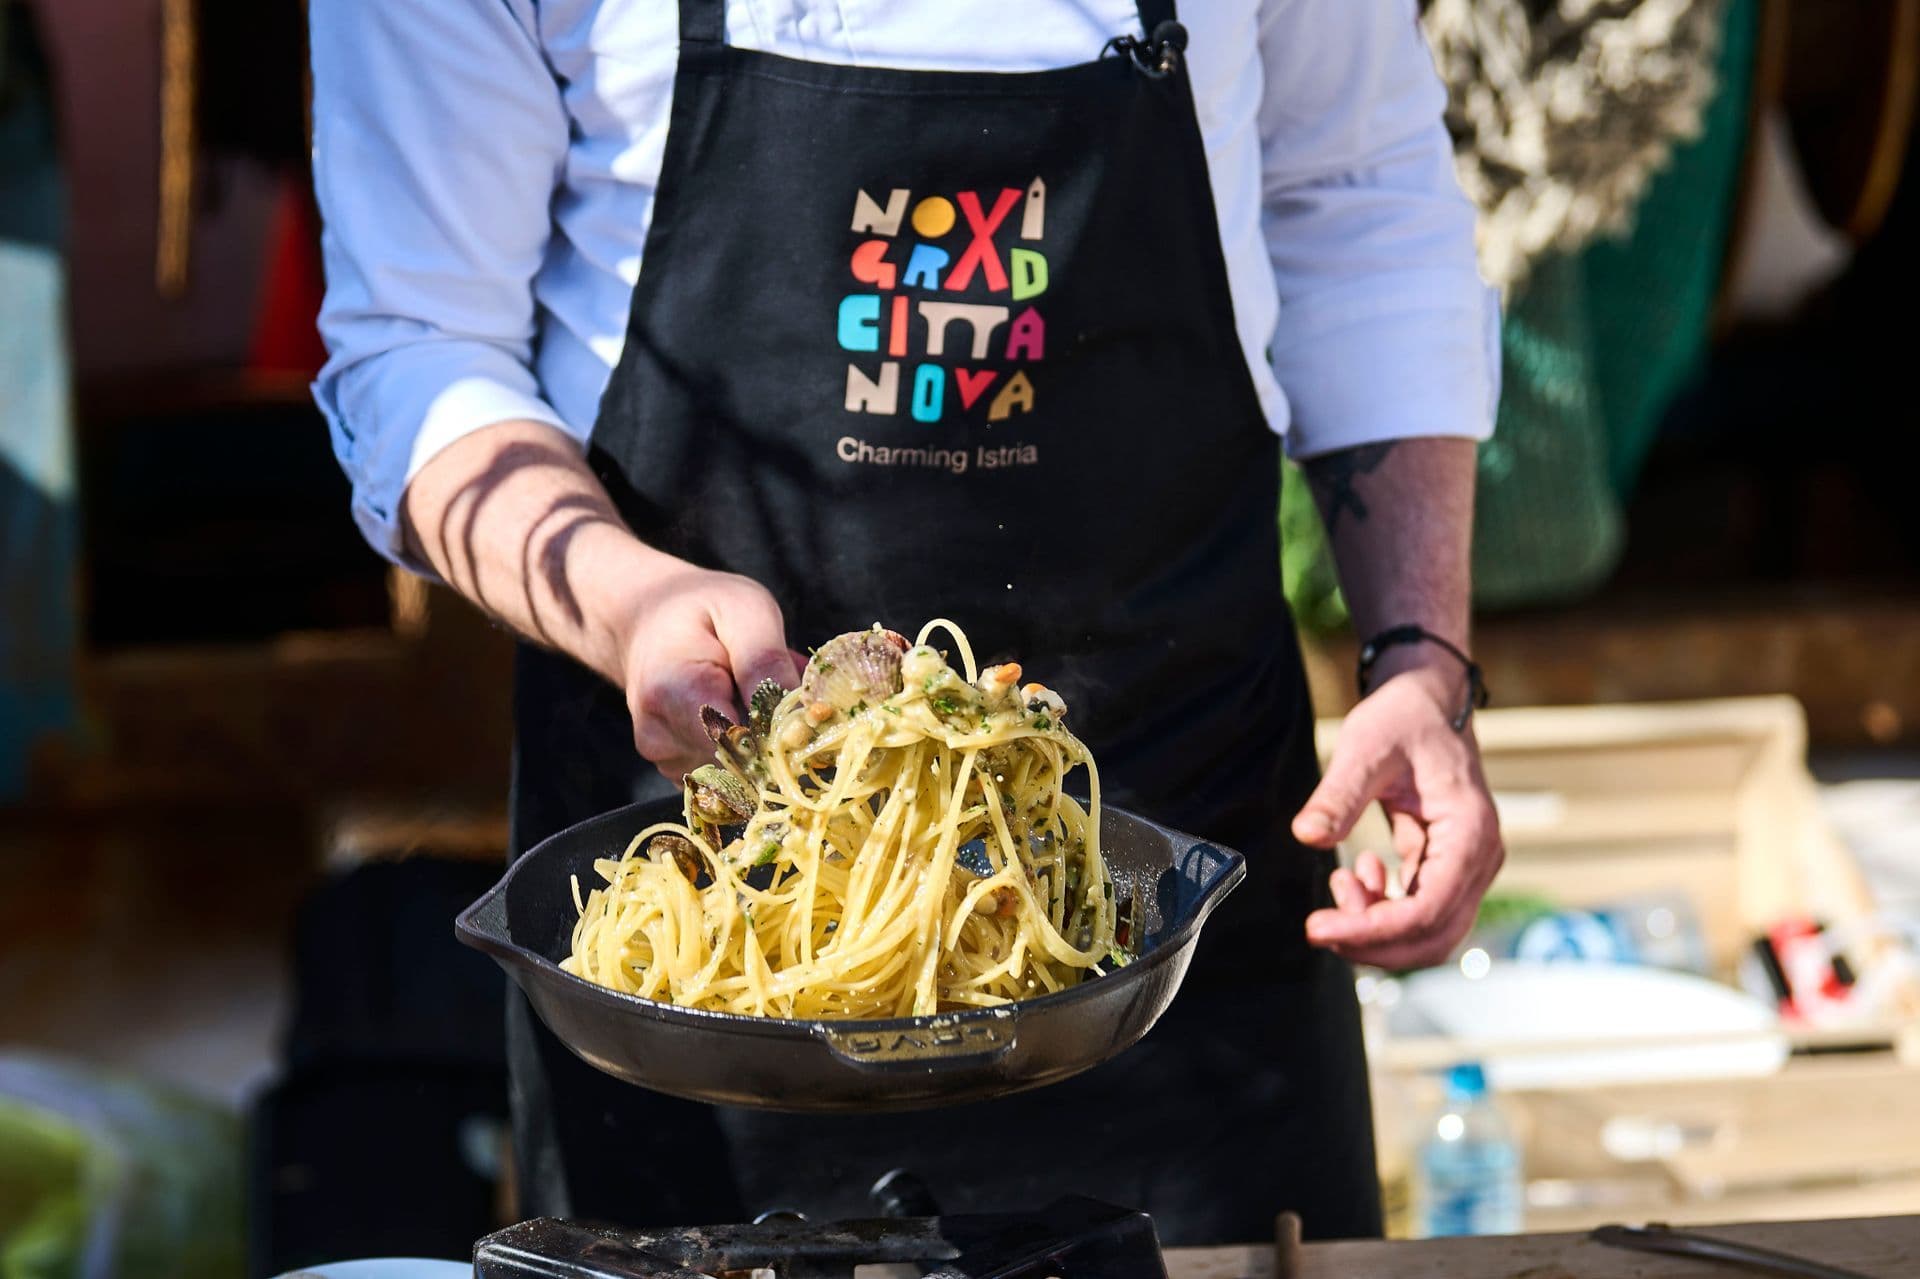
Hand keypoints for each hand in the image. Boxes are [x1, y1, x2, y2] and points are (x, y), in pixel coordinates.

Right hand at [614, 563, 801, 782]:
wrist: (646, 618)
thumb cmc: (700, 607)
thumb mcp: (744, 609)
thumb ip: (765, 661)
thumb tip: (795, 720)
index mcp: (674, 692)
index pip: (741, 744)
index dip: (779, 735)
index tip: (798, 708)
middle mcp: (660, 736)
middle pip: (743, 763)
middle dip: (773, 734)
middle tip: (773, 684)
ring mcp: (665, 758)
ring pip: (740, 772)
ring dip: (761, 739)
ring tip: (748, 691)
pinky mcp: (675, 769)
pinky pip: (727, 775)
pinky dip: (743, 748)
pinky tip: (734, 711)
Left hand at [1291, 659, 1502, 969]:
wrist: (1428, 701)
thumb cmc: (1402, 719)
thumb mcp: (1365, 748)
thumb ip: (1338, 795)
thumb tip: (1307, 835)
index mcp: (1470, 832)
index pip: (1427, 910)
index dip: (1373, 930)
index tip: (1318, 927)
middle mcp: (1480, 858)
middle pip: (1433, 936)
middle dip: (1372, 942)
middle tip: (1317, 925)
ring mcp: (1469, 867)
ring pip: (1428, 933)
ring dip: (1377, 929)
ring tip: (1337, 886)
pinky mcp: (1450, 868)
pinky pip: (1421, 912)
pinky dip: (1383, 911)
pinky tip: (1355, 877)